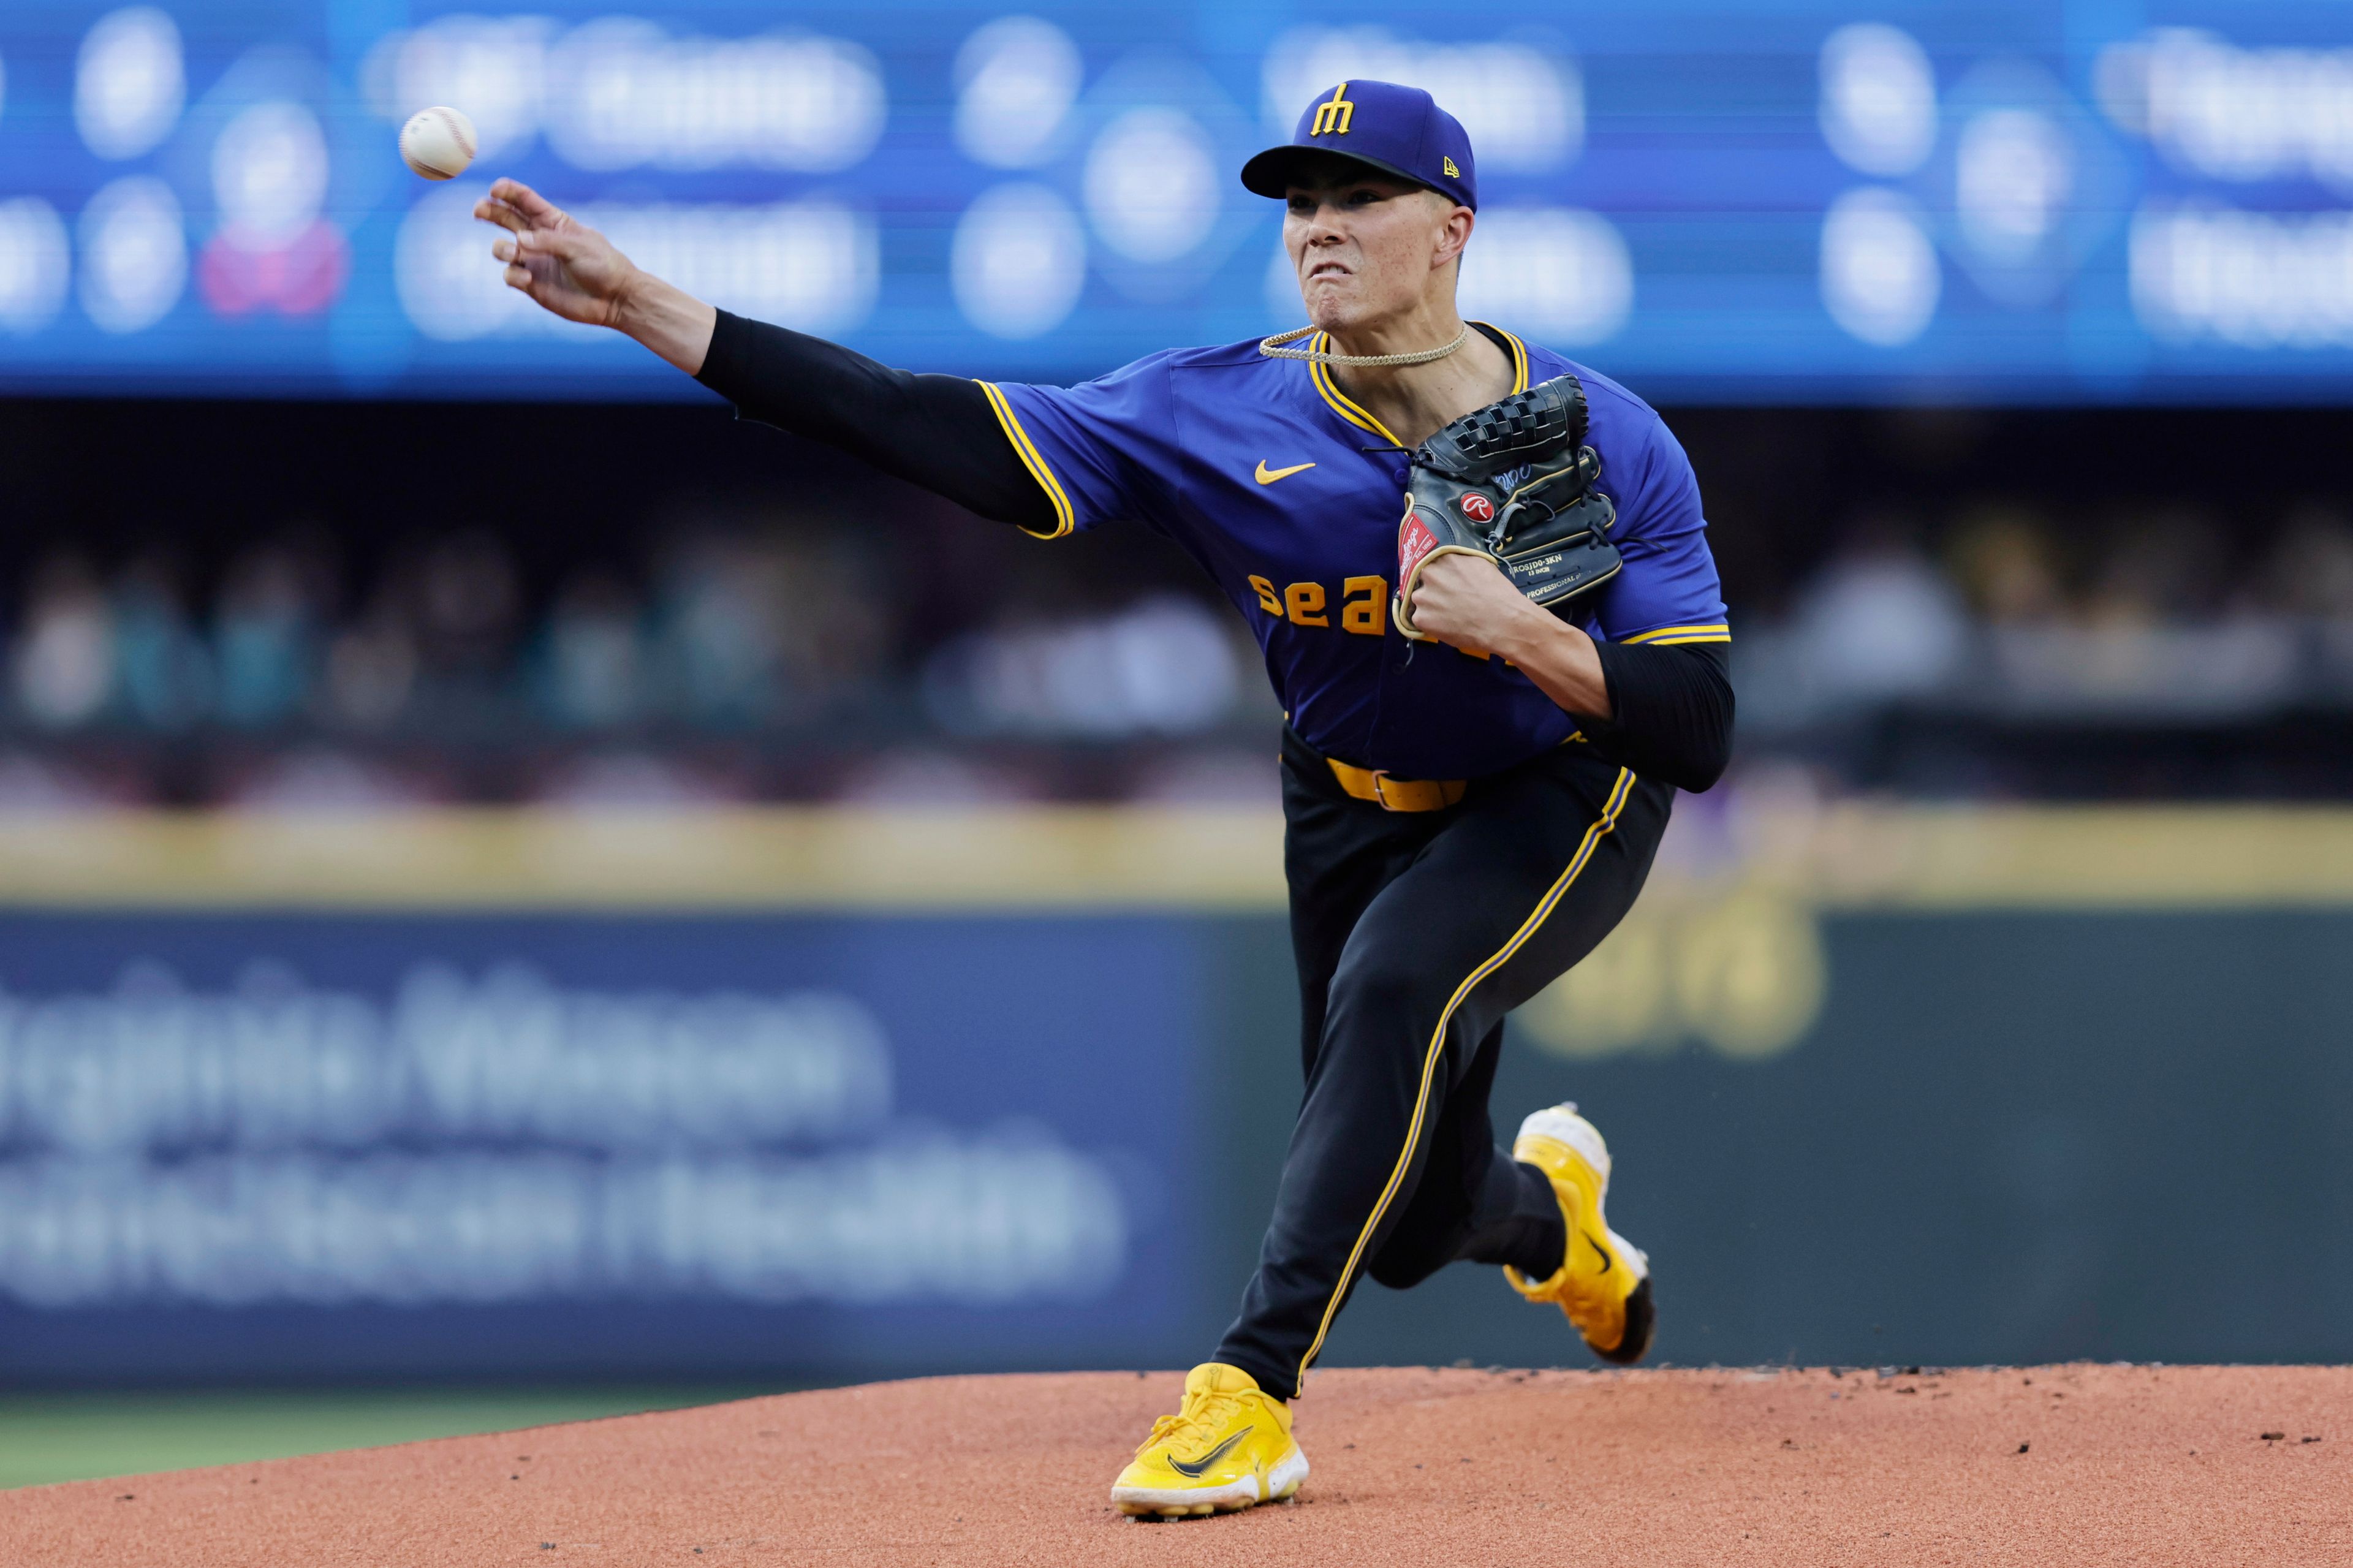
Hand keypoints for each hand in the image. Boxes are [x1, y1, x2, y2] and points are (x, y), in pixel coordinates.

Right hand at [473, 178, 636, 327]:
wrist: (614, 299)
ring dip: (501, 248)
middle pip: (506, 218)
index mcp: (553, 222)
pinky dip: (513, 274)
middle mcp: (539, 239)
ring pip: (502, 248)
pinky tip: (528, 278)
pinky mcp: (531, 284)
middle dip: (490, 211)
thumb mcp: (578, 247)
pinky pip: (510, 275)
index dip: (509, 191)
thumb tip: (518, 240)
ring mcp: (533, 261)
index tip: (495, 188)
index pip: (526, 200)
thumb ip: (547, 241)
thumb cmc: (602, 266)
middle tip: (479, 209)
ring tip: (513, 252)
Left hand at [1402, 552, 1544, 655]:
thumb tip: (1454, 564)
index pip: (1431, 563)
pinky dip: (1431, 623)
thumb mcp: (1481, 565)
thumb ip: (1461, 562)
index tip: (1444, 583)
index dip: (1438, 575)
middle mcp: (1429, 574)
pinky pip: (1420, 620)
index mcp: (1443, 558)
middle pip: (1423, 581)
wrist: (1502, 622)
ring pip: (1421, 601)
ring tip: (1449, 615)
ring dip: (1430, 607)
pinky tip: (1447, 626)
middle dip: (1433, 590)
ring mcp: (1422, 597)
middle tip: (1448, 601)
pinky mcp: (1421, 618)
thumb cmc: (1498, 594)